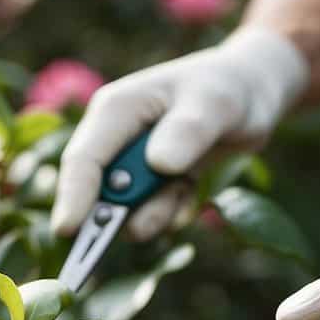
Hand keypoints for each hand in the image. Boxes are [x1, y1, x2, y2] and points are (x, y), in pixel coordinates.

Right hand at [51, 27, 307, 239]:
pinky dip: (173, 210)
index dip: (73, 196)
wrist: (252, 94)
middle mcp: (115, 139)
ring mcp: (131, 164)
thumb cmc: (229, 88)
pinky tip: (191, 188)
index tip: (67, 231)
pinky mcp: (151, 183)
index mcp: (115, 110)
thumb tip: (160, 163)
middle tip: (161, 203)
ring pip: (126, 211)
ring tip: (185, 186)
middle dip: (124, 211)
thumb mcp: (216, 103)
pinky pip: (152, 215)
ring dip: (156, 211)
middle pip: (97, 192)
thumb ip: (189, 130)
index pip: (83, 158)